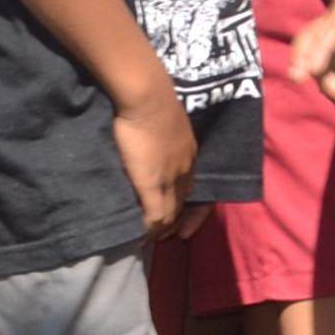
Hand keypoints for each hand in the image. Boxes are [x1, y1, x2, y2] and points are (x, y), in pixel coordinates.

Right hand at [107, 83, 197, 238]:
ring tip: (149, 238)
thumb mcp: (165, 119)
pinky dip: (149, 228)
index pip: (192, 188)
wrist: (148, 96)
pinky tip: (141, 236)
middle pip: (183, 204)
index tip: (180, 218)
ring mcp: (170, 178)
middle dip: (174, 222)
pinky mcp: (151, 183)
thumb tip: (151, 138)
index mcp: (189, 153)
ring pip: (170, 213)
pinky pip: (155, 215)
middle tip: (161, 234)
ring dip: (161, 228)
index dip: (188, 207)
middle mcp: (185, 169)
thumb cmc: (154, 98)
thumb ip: (161, 134)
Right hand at [294, 0, 334, 102]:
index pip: (331, 29)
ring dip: (329, 85)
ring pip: (316, 62)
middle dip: (302, 64)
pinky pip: (328, 71)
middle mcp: (332, 25)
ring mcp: (331, 39)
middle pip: (307, 43)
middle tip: (303, 83)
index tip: (314, 69)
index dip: (321, 49)